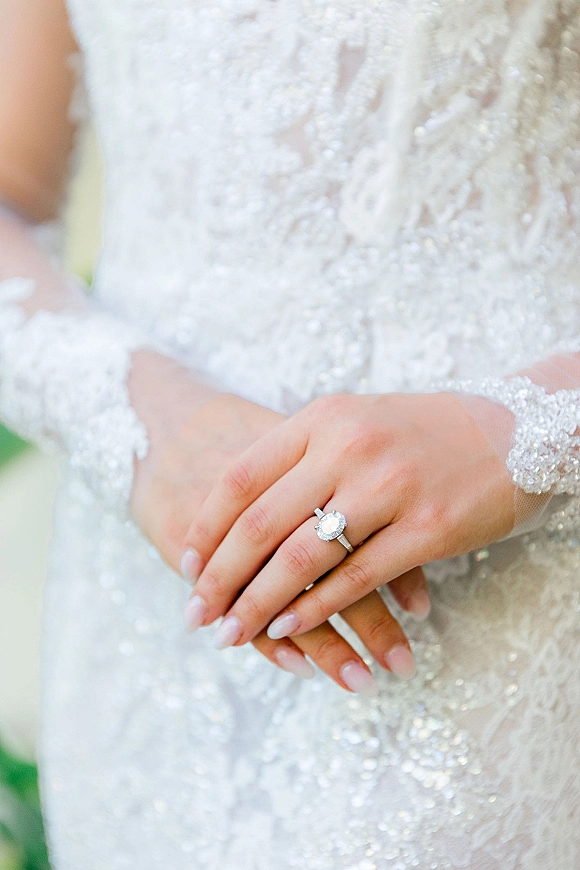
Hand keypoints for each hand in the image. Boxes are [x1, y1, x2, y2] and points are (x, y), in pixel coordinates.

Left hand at [183, 390, 513, 646]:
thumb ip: (304, 456)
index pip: (241, 477)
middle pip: (261, 523)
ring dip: (259, 604)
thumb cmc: (426, 430)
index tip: (186, 565)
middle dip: (220, 577)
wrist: (517, 426)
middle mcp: (349, 447)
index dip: (206, 527)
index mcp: (323, 418)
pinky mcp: (427, 528)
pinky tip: (289, 631)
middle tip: (196, 614)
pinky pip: (356, 578)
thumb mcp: (357, 421)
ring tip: (230, 633)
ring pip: (302, 558)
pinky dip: (316, 611)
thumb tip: (244, 510)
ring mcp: (389, 487)